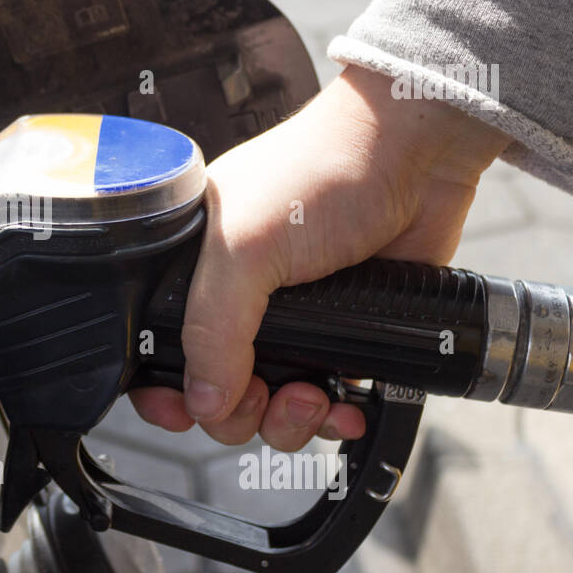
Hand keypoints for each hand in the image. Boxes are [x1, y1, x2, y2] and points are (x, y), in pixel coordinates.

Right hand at [129, 65, 509, 448]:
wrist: (416, 153)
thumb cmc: (321, 173)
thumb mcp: (243, 249)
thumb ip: (213, 330)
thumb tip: (205, 402)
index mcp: (196, 269)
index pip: (156, 346)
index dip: (163, 389)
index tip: (180, 413)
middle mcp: (238, 297)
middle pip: (214, 388)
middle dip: (239, 410)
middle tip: (265, 396)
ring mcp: (292, 317)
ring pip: (269, 403)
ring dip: (288, 419)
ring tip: (312, 396)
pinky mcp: (345, 331)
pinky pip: (323, 398)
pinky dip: (332, 414)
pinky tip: (346, 407)